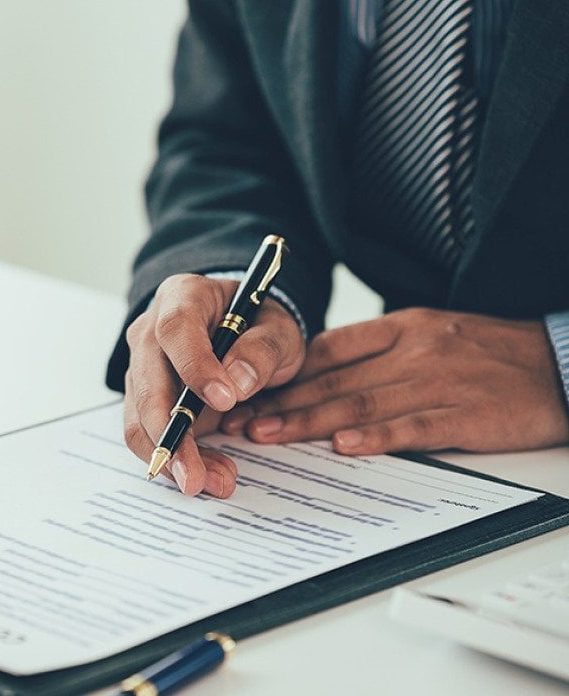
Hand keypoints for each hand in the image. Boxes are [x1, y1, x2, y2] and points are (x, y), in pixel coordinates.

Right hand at [123, 274, 305, 496]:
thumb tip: (238, 384)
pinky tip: (208, 475)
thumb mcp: (278, 328)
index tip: (225, 400)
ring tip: (216, 481)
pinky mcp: (146, 401)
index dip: (194, 365)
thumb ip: (263, 349)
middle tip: (198, 474)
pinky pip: (150, 434)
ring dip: (174, 456)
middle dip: (172, 434)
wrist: (243, 333)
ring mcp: (142, 368)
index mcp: (181, 298)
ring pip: (141, 418)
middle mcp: (150, 332)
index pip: (176, 329)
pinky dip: (178, 460)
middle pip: (147, 384)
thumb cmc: (258, 325)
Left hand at [221, 308, 568, 453]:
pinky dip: (377, 437)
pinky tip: (344, 446)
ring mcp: (438, 382)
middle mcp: (413, 351)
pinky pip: (414, 427)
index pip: (327, 348)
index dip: (281, 372)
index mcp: (400, 328)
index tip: (244, 391)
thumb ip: (374, 353)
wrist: (563, 362)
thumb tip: (315, 376)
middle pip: (334, 378)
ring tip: (270, 435)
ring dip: (309, 421)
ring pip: (361, 402)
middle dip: (280, 402)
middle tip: (238, 422)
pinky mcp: (466, 415)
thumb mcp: (428, 334)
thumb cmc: (489, 352)